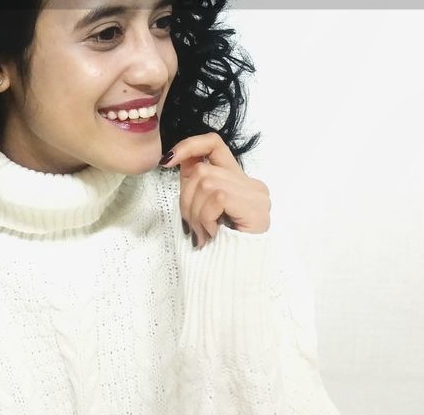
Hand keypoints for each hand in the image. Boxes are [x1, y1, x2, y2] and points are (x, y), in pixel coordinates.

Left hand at [162, 132, 270, 247]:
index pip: (213, 143)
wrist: (234, 279)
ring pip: (206, 183)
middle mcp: (252, 184)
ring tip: (203, 234)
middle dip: (186, 200)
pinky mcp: (255, 206)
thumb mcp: (201, 209)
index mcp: (238, 181)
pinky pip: (216, 198)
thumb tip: (172, 159)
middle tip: (192, 227)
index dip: (188, 146)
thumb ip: (195, 185)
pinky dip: (206, 218)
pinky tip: (212, 234)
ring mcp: (256, 195)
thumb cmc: (217, 248)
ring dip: (195, 213)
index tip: (167, 161)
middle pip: (203, 170)